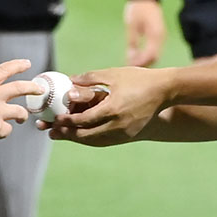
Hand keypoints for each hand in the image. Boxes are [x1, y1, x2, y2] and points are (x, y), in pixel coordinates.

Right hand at [0, 59, 42, 146]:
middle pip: (21, 88)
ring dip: (22, 115)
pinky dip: (4, 131)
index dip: (18, 65)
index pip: (5, 69)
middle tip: (39, 89)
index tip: (27, 63)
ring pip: (20, 112)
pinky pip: (7, 130)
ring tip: (22, 118)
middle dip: (33, 88)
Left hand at [42, 66, 171, 145]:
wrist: (165, 91)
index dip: (67, 121)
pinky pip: (105, 141)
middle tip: (51, 131)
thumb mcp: (113, 75)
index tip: (54, 119)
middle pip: (86, 135)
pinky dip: (91, 139)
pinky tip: (80, 136)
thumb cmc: (139, 79)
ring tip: (62, 135)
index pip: (84, 120)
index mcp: (113, 109)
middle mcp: (118, 125)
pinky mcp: (129, 136)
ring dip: (77, 138)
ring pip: (95, 141)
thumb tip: (69, 81)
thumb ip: (90, 78)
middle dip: (67, 133)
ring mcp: (125, 133)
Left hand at [124, 0, 165, 66]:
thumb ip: (132, 42)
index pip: (151, 55)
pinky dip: (145, 55)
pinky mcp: (157, 36)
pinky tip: (135, 57)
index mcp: (155, 34)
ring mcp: (160, 37)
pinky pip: (153, 50)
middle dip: (142, 64)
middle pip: (154, 57)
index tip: (129, 67)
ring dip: (144, 61)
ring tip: (130, 64)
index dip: (140, 63)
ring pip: (154, 55)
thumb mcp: (132, 25)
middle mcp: (161, 37)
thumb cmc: (137, 9)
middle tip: (128, 68)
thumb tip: (131, 58)